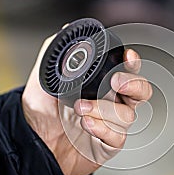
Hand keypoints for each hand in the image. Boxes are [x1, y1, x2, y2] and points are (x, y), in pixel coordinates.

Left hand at [22, 32, 151, 174]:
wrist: (32, 140)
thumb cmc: (42, 110)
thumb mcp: (46, 77)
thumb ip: (59, 53)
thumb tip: (69, 30)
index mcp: (102, 84)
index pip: (127, 71)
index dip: (133, 63)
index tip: (128, 56)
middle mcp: (111, 102)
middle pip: (141, 92)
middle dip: (134, 85)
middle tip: (116, 82)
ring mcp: (111, 124)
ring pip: (127, 115)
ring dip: (104, 109)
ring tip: (80, 108)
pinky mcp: (107, 144)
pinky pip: (117, 137)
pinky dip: (103, 129)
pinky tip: (87, 124)